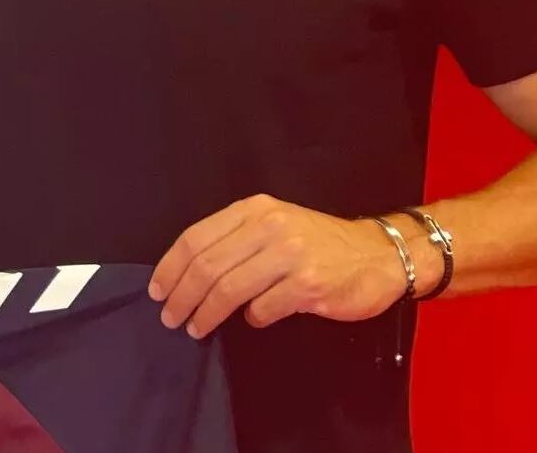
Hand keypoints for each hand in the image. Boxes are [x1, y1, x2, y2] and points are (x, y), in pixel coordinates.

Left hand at [148, 195, 408, 339]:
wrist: (379, 254)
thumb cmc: (319, 242)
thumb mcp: (274, 224)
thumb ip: (237, 240)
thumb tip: (191, 273)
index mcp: (252, 210)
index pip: (196, 237)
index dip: (170, 267)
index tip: (158, 290)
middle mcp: (268, 227)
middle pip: (207, 265)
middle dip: (182, 295)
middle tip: (170, 317)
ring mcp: (289, 255)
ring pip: (229, 288)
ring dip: (206, 313)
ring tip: (195, 327)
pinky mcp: (308, 285)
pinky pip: (264, 308)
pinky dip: (252, 318)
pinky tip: (252, 321)